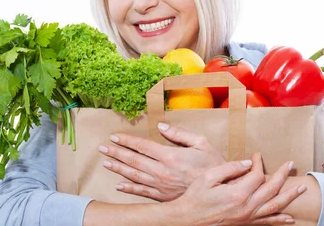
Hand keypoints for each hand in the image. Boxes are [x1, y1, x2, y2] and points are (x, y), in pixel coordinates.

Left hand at [98, 122, 225, 200]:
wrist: (220, 192)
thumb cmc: (214, 165)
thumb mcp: (202, 143)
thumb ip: (180, 134)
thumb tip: (162, 126)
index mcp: (170, 156)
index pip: (142, 146)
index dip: (127, 141)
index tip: (114, 137)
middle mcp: (162, 171)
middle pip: (133, 160)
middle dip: (116, 153)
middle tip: (102, 148)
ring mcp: (161, 186)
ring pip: (134, 176)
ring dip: (119, 168)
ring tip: (106, 162)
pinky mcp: (163, 197)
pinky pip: (142, 192)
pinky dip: (129, 188)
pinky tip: (119, 185)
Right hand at [170, 152, 306, 225]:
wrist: (187, 220)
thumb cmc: (195, 197)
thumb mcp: (208, 178)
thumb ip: (230, 168)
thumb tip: (248, 163)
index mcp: (238, 193)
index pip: (257, 175)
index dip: (259, 163)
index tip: (256, 155)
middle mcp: (246, 207)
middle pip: (271, 189)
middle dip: (283, 175)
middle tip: (291, 165)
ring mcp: (247, 217)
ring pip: (274, 206)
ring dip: (289, 196)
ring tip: (301, 188)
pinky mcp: (244, 224)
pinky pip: (267, 222)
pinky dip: (279, 220)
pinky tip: (289, 218)